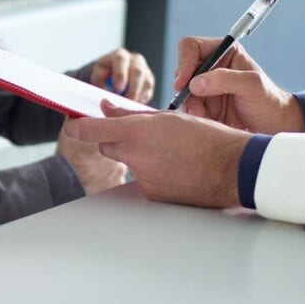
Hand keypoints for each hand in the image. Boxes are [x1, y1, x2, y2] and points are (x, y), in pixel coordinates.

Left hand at [63, 104, 249, 207]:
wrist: (233, 168)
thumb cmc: (209, 138)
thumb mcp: (170, 117)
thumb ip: (133, 115)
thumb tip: (108, 108)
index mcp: (138, 132)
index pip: (93, 129)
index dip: (78, 127)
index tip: (72, 125)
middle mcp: (135, 156)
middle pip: (108, 146)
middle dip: (115, 139)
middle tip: (138, 135)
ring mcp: (143, 178)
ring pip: (130, 164)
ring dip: (141, 157)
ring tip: (172, 153)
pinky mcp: (153, 195)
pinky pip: (145, 181)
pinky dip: (155, 174)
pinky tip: (177, 169)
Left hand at [88, 48, 153, 102]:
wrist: (113, 77)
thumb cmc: (104, 76)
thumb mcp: (97, 75)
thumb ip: (100, 79)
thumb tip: (107, 86)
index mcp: (120, 55)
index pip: (121, 60)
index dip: (120, 74)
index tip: (118, 89)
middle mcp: (136, 60)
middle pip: (138, 71)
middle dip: (132, 89)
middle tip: (125, 102)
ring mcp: (145, 70)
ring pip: (146, 83)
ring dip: (136, 96)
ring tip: (126, 105)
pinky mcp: (150, 82)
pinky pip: (148, 92)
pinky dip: (140, 100)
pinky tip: (130, 103)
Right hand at [172, 37, 302, 133]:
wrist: (274, 127)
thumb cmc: (270, 102)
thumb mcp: (253, 86)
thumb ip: (225, 80)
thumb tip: (196, 83)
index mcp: (225, 53)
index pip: (192, 48)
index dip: (184, 62)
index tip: (182, 83)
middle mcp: (213, 68)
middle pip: (183, 72)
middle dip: (186, 90)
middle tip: (196, 107)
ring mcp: (207, 88)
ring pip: (183, 93)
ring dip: (191, 106)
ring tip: (207, 117)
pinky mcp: (205, 106)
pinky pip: (188, 109)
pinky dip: (194, 116)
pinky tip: (208, 121)